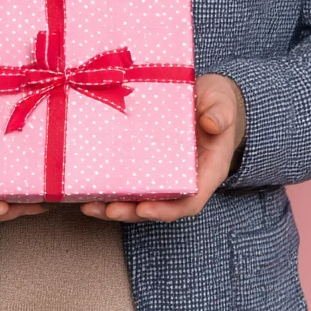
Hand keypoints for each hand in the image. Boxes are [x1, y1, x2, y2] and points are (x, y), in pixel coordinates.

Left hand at [80, 73, 246, 223]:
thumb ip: (220, 114)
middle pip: (159, 206)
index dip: (167, 209)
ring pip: (141, 198)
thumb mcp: (222, 103)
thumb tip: (211, 124)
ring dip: (115, 206)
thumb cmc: (217, 102)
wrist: (208, 97)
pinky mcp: (149, 162)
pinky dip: (111, 187)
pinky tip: (88, 186)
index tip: (144, 208)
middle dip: (132, 212)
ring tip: (89, 205)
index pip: (190, 200)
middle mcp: (185, 178)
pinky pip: (132, 180)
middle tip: (107, 210)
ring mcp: (165, 173)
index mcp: (207, 170)